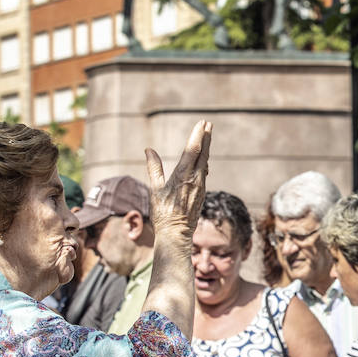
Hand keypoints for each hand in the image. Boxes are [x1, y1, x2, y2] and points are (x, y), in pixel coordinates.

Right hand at [144, 120, 212, 235]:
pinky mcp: (202, 193)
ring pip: (205, 162)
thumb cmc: (163, 213)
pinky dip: (203, 161)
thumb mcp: (155, 189)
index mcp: (183, 176)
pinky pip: (204, 173)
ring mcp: (200, 186)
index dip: (198, 135)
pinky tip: (203, 159)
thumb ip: (154, 168)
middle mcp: (195, 179)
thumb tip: (149, 150)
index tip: (201, 123)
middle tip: (208, 124)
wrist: (176, 233)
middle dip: (206, 137)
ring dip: (206, 148)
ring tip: (207, 136)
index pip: (193, 150)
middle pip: (203, 153)